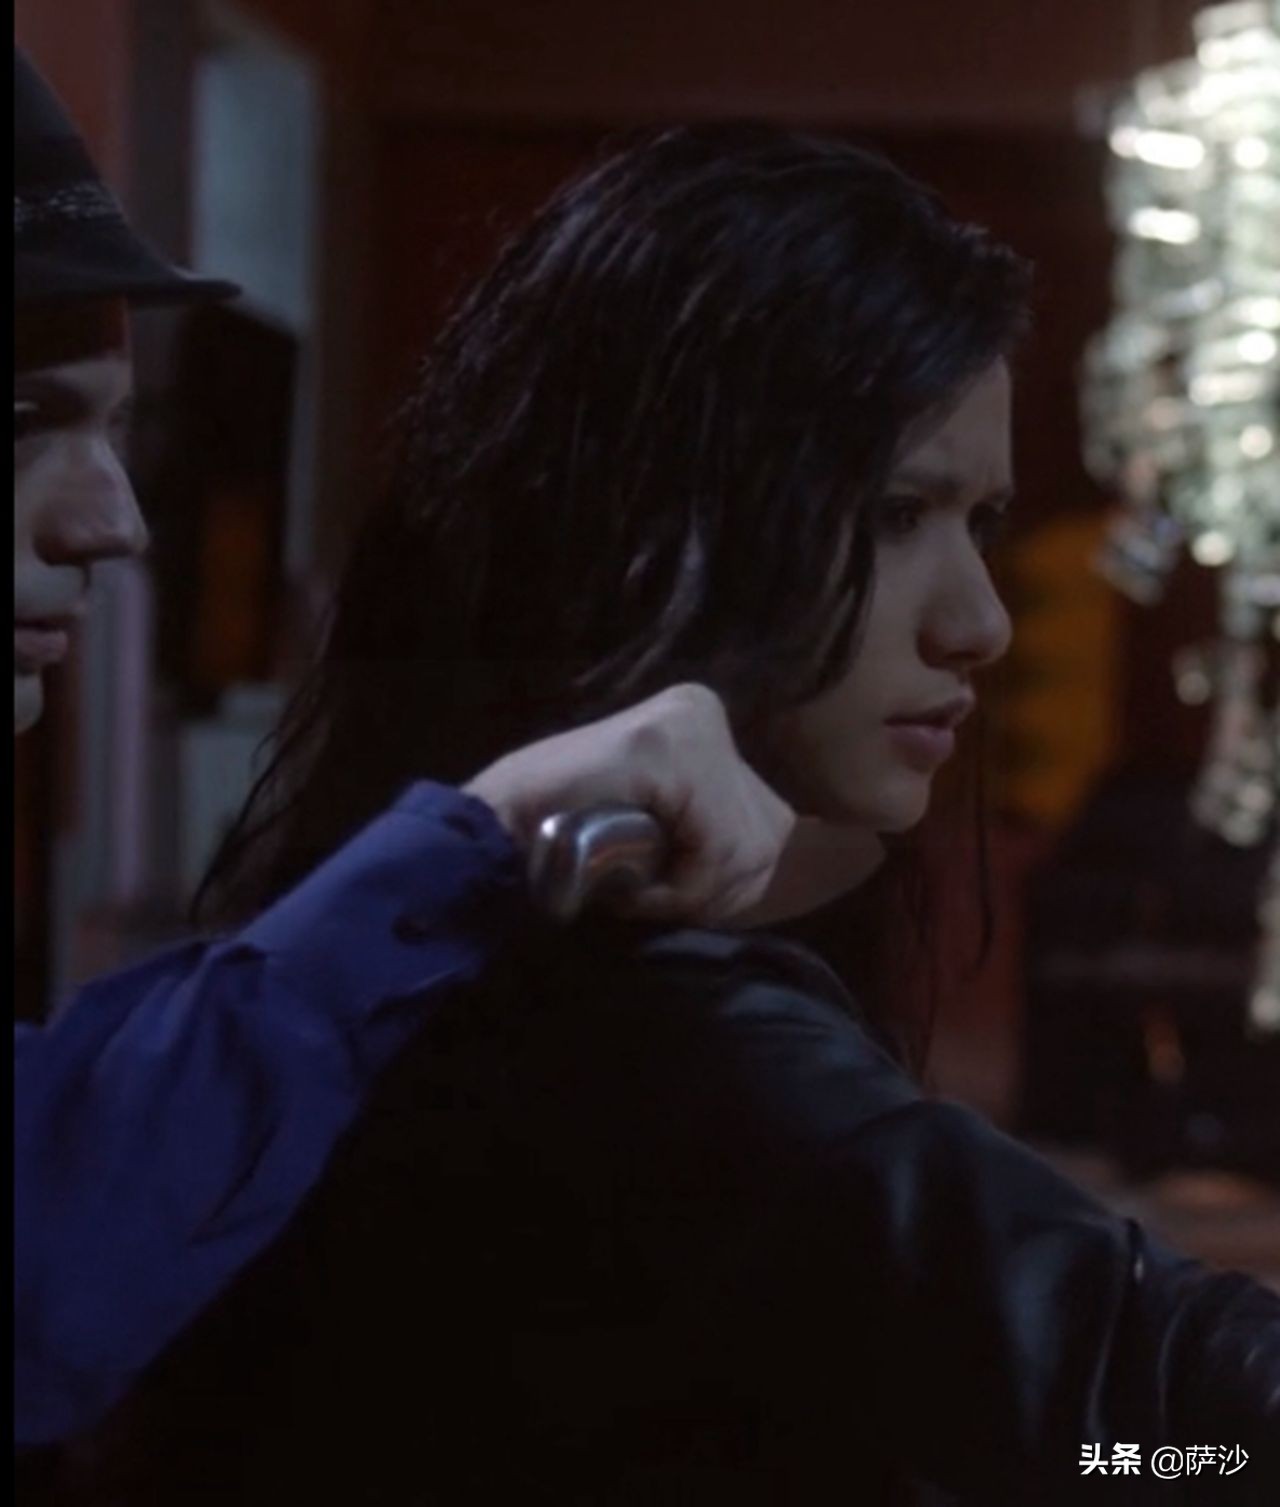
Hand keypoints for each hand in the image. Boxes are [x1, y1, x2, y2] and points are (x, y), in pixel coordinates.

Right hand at [464, 684, 796, 923]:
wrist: (490, 835)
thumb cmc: (569, 840)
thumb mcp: (665, 825)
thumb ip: (717, 826)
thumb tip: (781, 849)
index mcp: (703, 719)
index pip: (772, 822)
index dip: (726, 881)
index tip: (665, 889)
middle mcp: (703, 709)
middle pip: (770, 837)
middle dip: (715, 890)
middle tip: (647, 892)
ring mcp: (688, 725)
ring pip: (746, 848)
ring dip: (688, 893)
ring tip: (630, 885)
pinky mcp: (668, 750)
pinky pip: (715, 847)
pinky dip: (676, 887)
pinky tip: (628, 884)